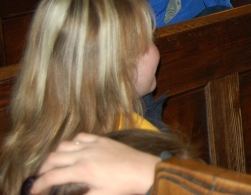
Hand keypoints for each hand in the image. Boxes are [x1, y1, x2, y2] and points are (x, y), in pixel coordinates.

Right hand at [31, 133, 158, 194]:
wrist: (143, 170)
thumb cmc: (123, 186)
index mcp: (82, 170)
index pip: (51, 177)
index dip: (38, 185)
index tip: (33, 191)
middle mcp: (84, 154)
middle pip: (52, 158)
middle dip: (42, 170)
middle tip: (41, 179)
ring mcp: (93, 144)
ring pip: (63, 145)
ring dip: (54, 155)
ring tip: (53, 166)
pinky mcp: (102, 139)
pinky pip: (80, 136)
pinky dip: (71, 143)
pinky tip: (72, 151)